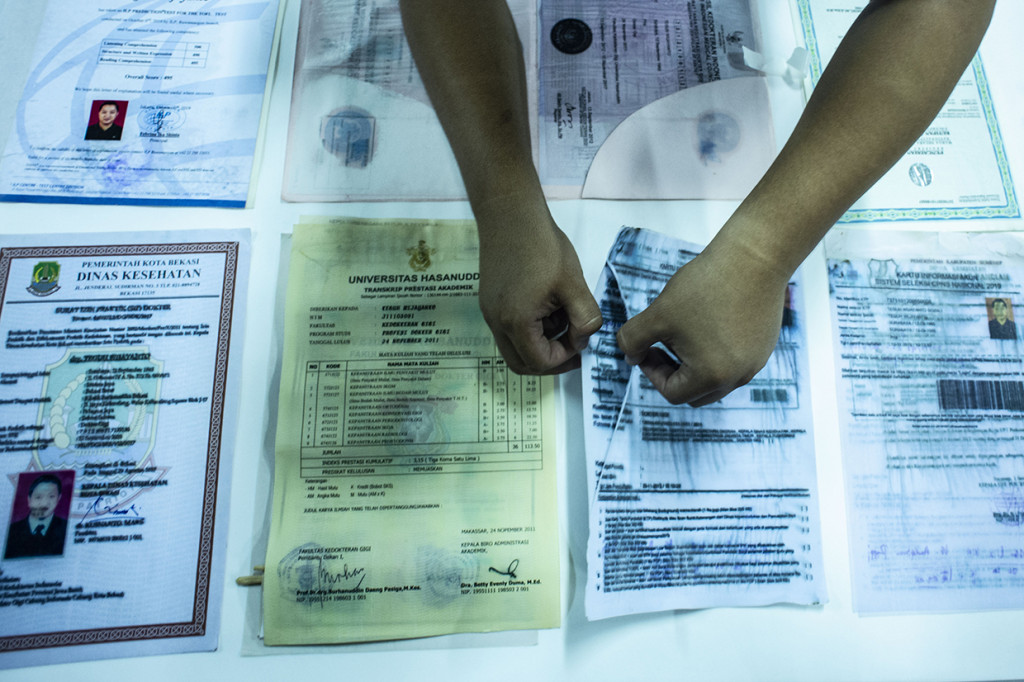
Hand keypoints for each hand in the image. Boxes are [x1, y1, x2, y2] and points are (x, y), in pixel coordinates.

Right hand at [476, 206, 601, 374]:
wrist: (510, 213)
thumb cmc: (541, 245)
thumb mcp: (574, 284)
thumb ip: (585, 319)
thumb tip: (583, 340)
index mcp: (516, 322)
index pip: (540, 362)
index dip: (565, 357)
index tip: (581, 340)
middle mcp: (496, 322)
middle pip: (521, 363)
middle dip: (550, 359)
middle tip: (573, 345)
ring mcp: (489, 312)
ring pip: (513, 346)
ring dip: (539, 343)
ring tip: (561, 316)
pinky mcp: (489, 300)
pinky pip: (508, 328)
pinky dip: (529, 328)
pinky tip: (546, 303)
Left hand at [616, 239, 788, 405]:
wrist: (754, 256)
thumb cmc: (704, 286)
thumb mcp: (657, 315)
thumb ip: (633, 341)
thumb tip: (631, 357)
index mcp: (712, 376)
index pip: (672, 393)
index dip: (651, 372)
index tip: (646, 348)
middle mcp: (739, 377)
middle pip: (696, 393)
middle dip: (673, 373)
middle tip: (661, 345)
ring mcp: (756, 362)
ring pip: (716, 378)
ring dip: (693, 364)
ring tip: (684, 332)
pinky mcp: (764, 345)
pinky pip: (734, 361)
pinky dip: (715, 352)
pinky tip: (706, 321)